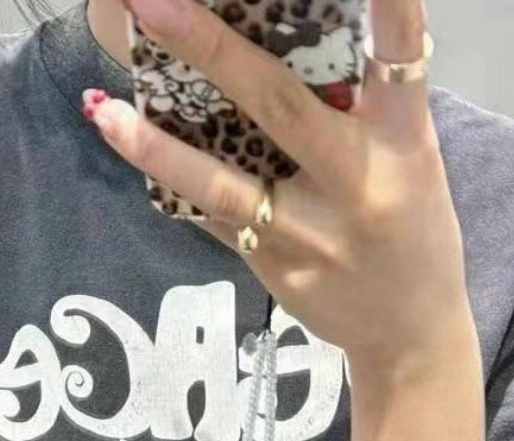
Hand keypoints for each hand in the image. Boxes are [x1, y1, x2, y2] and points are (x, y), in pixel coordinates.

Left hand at [82, 0, 477, 383]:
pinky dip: (169, 179)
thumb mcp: (409, 156)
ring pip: (223, 186)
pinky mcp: (276, 268)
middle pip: (279, 107)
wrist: (409, 334)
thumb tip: (272, 40)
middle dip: (212, 49)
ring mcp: (310, 234)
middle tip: (155, 2)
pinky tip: (125, 140)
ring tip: (103, 109)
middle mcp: (357, 183)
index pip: (398, 54)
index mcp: (404, 139)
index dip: (388, 5)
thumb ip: (356, 105)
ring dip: (157, 147)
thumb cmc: (410, 224)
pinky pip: (214, 217)